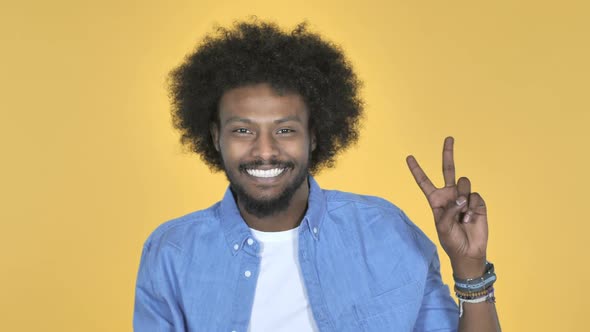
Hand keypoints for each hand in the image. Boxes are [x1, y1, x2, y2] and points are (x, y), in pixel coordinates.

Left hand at [406, 137, 487, 278]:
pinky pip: (474, 196)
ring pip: (463, 183)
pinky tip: (470, 218)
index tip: (409, 157)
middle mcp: (450, 195)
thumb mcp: (442, 225)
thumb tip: (461, 197)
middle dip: (448, 153)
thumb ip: (449, 209)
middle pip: (448, 169)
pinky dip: (472, 208)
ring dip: (462, 198)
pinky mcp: (477, 202)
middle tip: (449, 138)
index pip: (424, 182)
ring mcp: (464, 197)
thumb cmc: (451, 240)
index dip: (417, 169)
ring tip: (462, 214)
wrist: (469, 251)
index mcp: (436, 199)